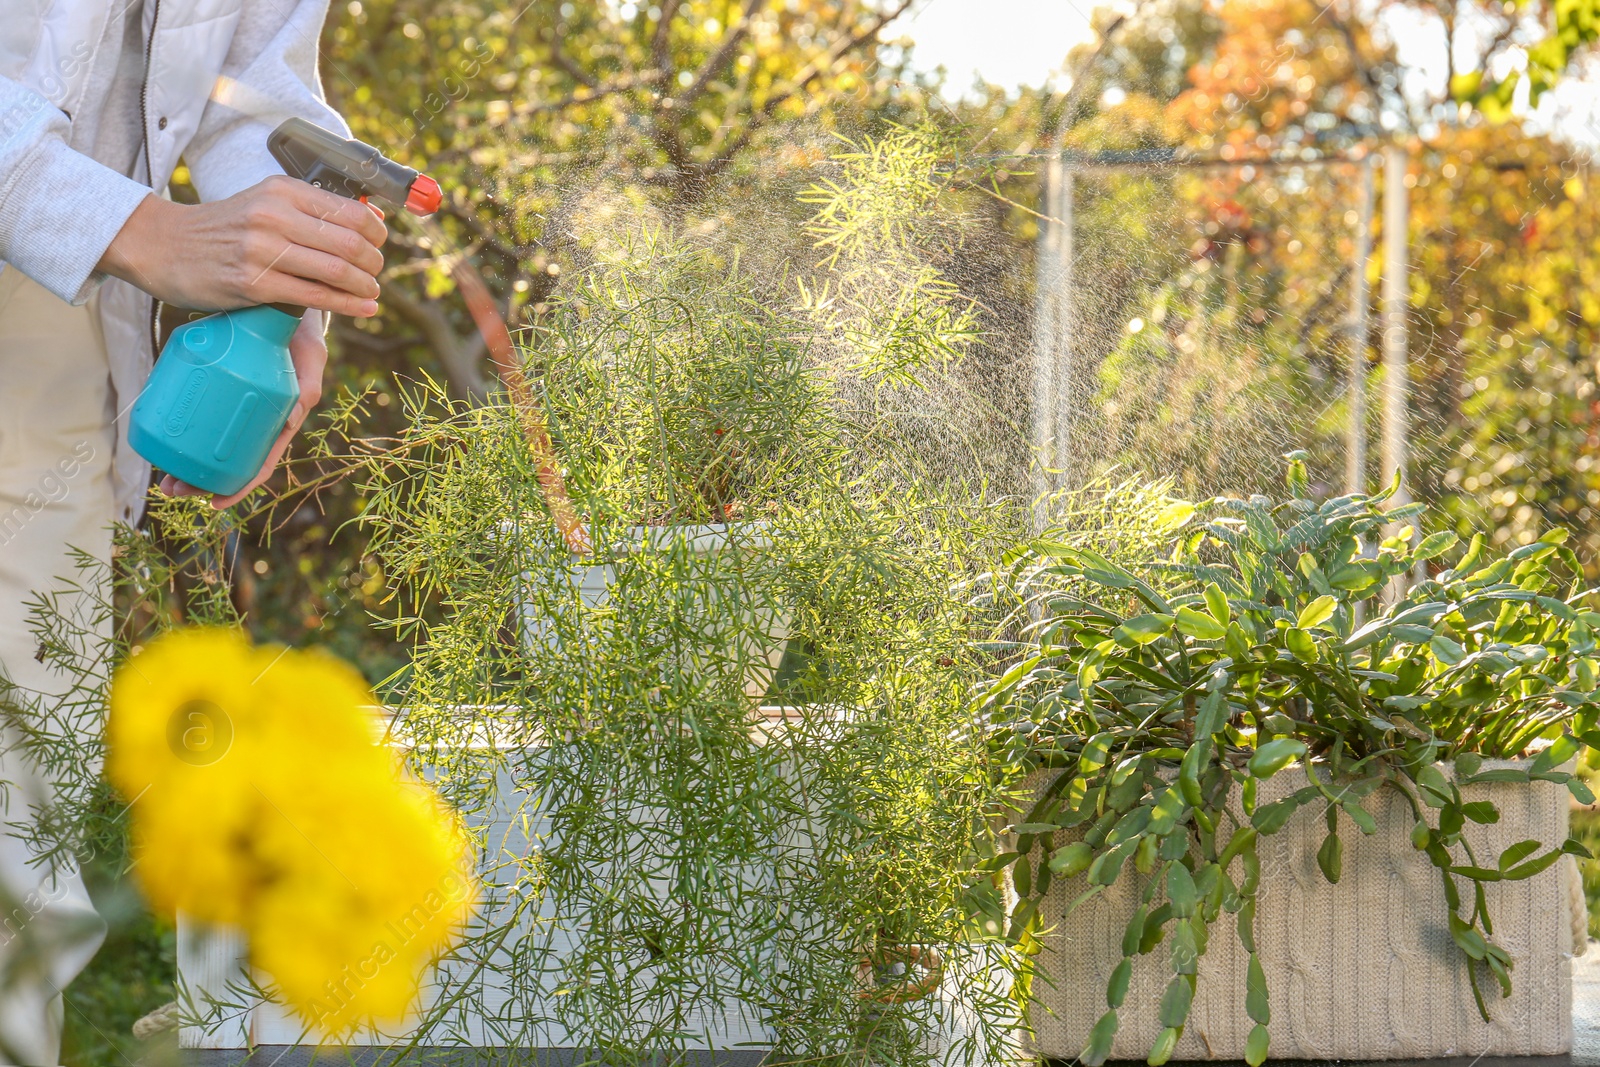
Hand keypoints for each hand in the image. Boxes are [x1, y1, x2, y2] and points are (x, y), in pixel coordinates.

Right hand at [99, 178, 387, 317]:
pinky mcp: (254, 284)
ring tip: (371, 292)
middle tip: (376, 273)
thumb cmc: (221, 227)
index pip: (350, 211)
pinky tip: (363, 308)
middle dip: (374, 262)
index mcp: (281, 191)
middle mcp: (273, 216)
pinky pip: (315, 296)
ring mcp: (263, 251)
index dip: (377, 233)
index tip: (379, 245)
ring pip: (337, 270)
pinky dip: (347, 304)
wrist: (161, 244)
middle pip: (350, 242)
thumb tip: (369, 221)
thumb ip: (309, 209)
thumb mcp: (263, 202)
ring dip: (364, 286)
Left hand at [159, 312, 327, 508]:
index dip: (238, 488)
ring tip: (162, 477)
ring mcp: (232, 405)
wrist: (277, 304)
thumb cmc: (299, 334)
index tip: (214, 503)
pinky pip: (196, 416)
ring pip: (208, 445)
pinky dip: (180, 433)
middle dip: (200, 483)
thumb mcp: (310, 358)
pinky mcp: (213, 387)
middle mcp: (255, 420)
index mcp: (279, 422)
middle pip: (228, 462)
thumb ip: (307, 384)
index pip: (259, 465)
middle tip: (172, 489)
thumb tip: (294, 416)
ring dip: (186, 466)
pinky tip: (162, 440)